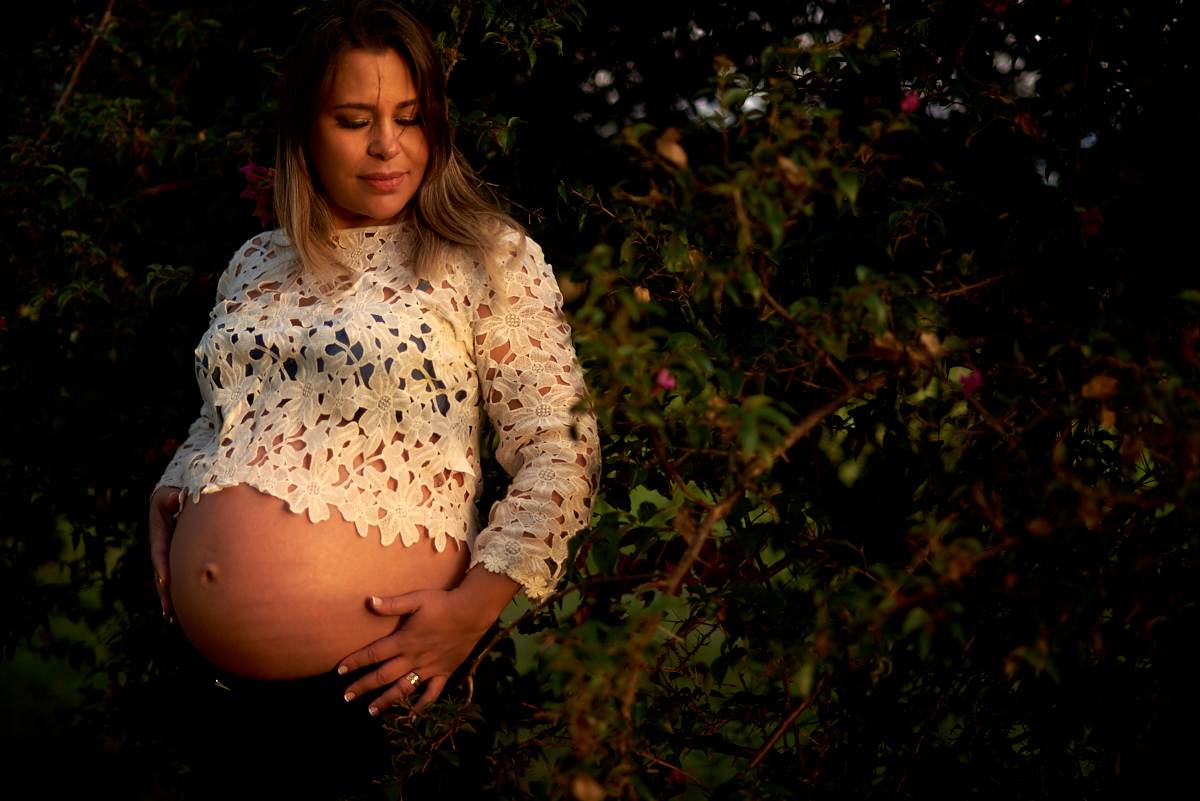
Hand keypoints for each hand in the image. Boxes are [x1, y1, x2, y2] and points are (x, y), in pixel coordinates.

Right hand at [149, 486, 180, 621]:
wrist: (176, 496)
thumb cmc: (175, 493)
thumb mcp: (171, 493)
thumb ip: (173, 497)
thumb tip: (176, 499)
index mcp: (159, 532)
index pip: (160, 552)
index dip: (162, 566)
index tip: (166, 581)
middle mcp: (160, 547)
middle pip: (160, 573)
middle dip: (165, 593)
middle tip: (168, 612)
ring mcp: (167, 554)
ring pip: (166, 580)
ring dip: (169, 599)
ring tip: (173, 619)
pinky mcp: (175, 558)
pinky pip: (176, 577)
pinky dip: (178, 593)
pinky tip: (181, 611)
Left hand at [339, 568, 519, 715]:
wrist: (472, 612)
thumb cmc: (443, 603)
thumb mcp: (416, 599)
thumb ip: (392, 604)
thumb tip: (368, 601)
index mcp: (404, 640)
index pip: (374, 654)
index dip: (355, 662)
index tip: (340, 670)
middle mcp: (414, 657)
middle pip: (383, 676)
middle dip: (363, 686)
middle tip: (347, 696)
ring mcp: (429, 667)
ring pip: (403, 688)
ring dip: (386, 701)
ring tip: (370, 712)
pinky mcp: (443, 672)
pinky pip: (431, 693)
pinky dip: (421, 706)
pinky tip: (411, 716)